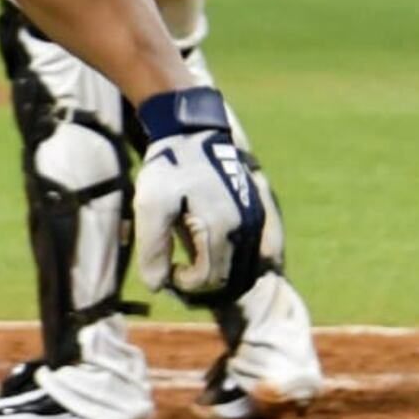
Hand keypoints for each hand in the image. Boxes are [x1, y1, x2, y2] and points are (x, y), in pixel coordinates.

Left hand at [133, 87, 266, 303]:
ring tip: (198, 260)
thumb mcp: (150, 205)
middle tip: (181, 269)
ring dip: (226, 272)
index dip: (186, 283)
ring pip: (251, 267)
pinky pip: (269, 250)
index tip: (169, 268)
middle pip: (233, 278)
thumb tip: (157, 286)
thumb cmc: (169, 167)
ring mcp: (261, 219)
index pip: (210, 280)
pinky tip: (228, 257)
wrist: (194, 132)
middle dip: (206, 282)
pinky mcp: (266, 211)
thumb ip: (153, 248)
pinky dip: (250, 262)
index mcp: (221, 228)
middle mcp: (249, 228)